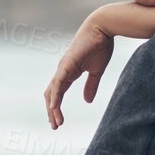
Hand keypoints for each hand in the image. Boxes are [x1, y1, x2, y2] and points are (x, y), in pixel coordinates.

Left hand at [45, 13, 114, 129]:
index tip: (58, 121)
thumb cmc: (101, 45)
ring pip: (52, 91)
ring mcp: (63, 67)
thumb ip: (91, 85)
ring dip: (52, 108)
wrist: (103, 28)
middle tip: (54, 126)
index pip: (57, 93)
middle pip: (51, 94)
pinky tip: (53, 107)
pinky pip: (58, 83)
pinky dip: (55, 95)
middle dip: (51, 111)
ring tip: (55, 122)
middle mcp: (62, 70)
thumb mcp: (96, 71)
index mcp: (69, 72)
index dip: (56, 107)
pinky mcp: (67, 64)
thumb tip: (87, 101)